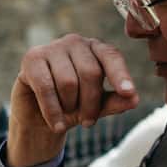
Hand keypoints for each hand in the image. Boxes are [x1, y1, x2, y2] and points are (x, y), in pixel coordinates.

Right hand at [6, 34, 138, 166]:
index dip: (121, 75)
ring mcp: (52, 47)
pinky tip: (56, 124)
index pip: (111, 56)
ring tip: (67, 114)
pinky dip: (53, 111)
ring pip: (68, 81)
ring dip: (69, 107)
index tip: (129, 93)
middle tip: (88, 121)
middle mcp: (75, 42)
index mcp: (95, 48)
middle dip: (91, 103)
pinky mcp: (32, 58)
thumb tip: (133, 100)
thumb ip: (115, 101)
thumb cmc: (71, 105)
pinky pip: (46, 87)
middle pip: (90, 72)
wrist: (39, 115)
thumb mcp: (97, 107)